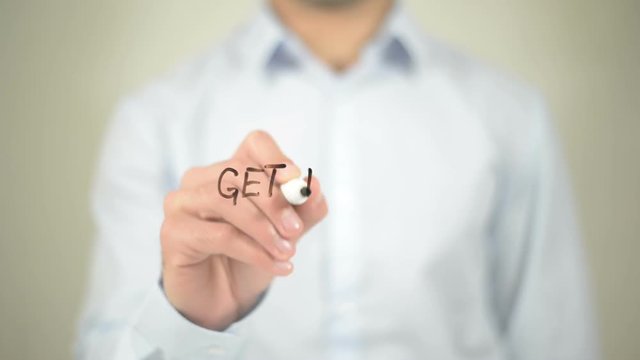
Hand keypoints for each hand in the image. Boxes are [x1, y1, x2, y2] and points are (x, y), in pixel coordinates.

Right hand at [160, 130, 327, 330]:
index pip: (256, 144)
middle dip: (274, 202)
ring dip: (263, 229)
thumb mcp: (286, 233)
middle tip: (295, 231)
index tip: (297, 183)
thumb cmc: (252, 256)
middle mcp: (202, 178)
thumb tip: (314, 186)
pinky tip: (277, 266)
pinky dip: (253, 251)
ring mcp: (182, 202)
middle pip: (239, 171)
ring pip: (224, 200)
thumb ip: (303, 210)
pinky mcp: (172, 232)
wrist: (224, 298)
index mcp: (233, 170)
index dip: (277, 159)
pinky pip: (217, 235)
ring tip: (286, 252)